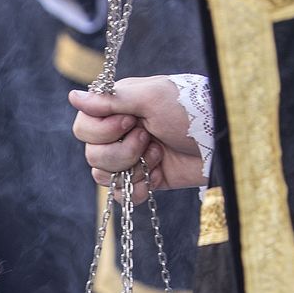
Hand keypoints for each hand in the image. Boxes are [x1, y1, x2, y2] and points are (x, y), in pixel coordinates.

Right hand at [69, 76, 206, 202]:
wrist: (220, 140)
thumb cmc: (189, 110)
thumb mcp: (150, 97)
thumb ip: (110, 99)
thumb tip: (73, 97)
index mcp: (117, 109)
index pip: (82, 127)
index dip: (102, 131)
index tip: (130, 121)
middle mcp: (119, 133)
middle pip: (91, 154)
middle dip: (121, 151)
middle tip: (148, 138)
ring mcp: (130, 159)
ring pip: (102, 176)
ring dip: (132, 168)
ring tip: (157, 154)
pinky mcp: (144, 180)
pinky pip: (121, 195)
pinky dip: (138, 189)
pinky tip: (157, 176)